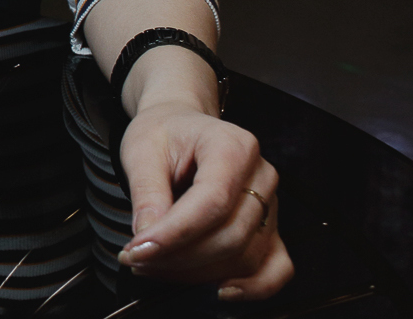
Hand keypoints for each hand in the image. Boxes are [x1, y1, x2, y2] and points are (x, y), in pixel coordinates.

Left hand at [116, 101, 292, 300]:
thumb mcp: (142, 150)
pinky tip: (217, 289)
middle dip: (179, 258)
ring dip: (197, 273)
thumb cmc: (166, 133)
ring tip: (155, 265)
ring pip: (244, 258)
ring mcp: (270, 205)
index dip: (174, 234)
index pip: (211, 203)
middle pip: (230, 236)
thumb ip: (147, 193)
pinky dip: (251, 287)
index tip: (139, 250)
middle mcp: (261, 176)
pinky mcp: (270, 228)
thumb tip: (148, 237)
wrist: (182, 124)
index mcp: (233, 146)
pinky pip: (276, 268)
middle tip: (137, 259)